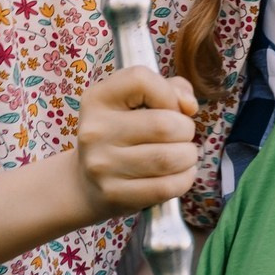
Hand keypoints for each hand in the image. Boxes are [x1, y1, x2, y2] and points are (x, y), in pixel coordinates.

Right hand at [76, 67, 199, 217]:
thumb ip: (169, 89)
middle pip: (164, 124)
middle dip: (186, 130)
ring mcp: (102, 165)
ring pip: (169, 157)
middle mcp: (95, 130)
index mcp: (98, 99)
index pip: (140, 80)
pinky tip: (179, 174)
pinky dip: (184, 179)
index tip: (171, 107)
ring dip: (188, 156)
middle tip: (181, 136)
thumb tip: (189, 106)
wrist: (86, 183)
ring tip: (183, 155)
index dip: (168, 93)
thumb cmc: (121, 135)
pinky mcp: (115, 194)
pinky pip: (167, 186)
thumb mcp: (135, 103)